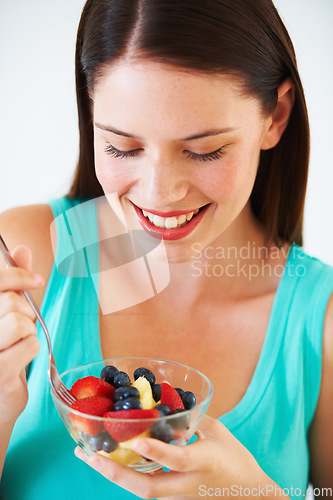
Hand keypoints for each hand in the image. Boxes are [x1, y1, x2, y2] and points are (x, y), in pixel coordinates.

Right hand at [0, 245, 42, 423]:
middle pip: (11, 302)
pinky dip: (32, 349)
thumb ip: (11, 283)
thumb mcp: (4, 313)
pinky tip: (19, 359)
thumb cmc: (1, 351)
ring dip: (28, 331)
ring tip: (17, 343)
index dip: (18, 274)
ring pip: (21, 322)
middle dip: (25, 312)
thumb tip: (21, 249)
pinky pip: (30, 344)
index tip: (35, 280)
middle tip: (19, 327)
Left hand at [74, 415, 277, 498]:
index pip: (179, 458)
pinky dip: (125, 475)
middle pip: (147, 489)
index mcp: (205, 463)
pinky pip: (146, 487)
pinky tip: (108, 461)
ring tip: (87, 456)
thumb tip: (167, 406)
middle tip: (87, 455)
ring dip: (113, 475)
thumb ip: (193, 420)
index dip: (157, 450)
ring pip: (142, 491)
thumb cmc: (237, 461)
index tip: (135, 439)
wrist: (251, 498)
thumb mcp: (219, 434)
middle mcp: (188, 484)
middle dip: (114, 473)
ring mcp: (180, 496)